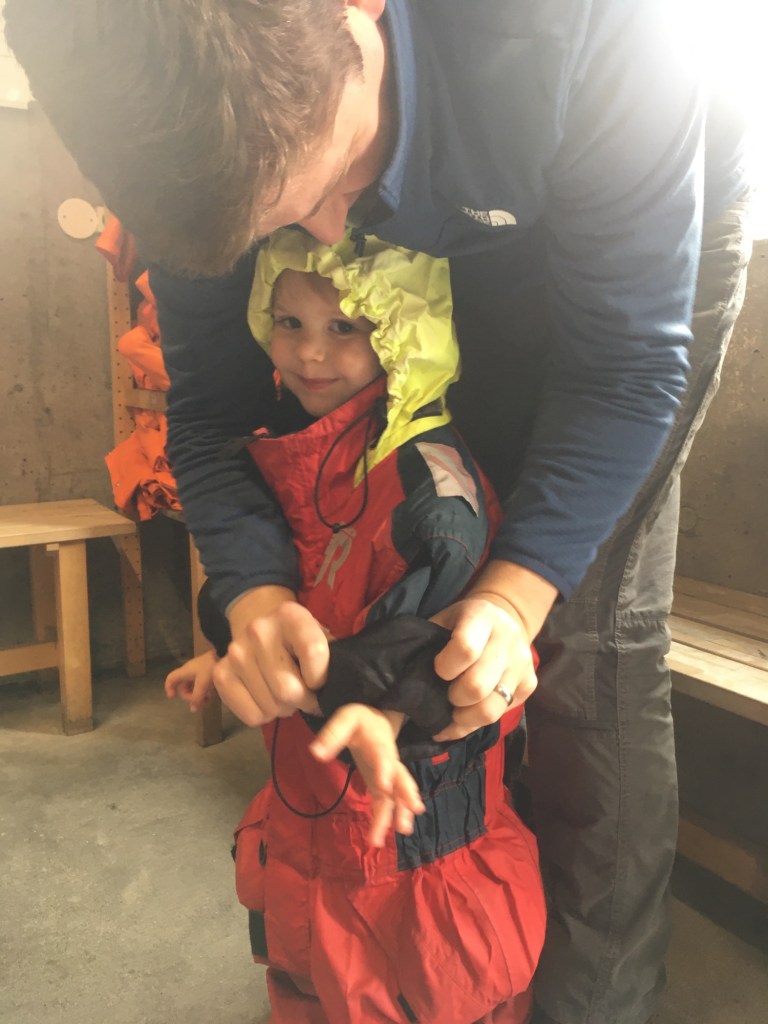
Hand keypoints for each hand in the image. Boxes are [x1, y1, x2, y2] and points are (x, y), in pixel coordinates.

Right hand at [165, 651, 216, 711]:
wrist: (224, 654)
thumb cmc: (211, 668)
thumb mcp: (203, 684)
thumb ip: (197, 697)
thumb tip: (192, 709)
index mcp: (185, 672)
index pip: (171, 679)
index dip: (168, 688)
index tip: (173, 698)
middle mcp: (189, 671)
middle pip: (182, 687)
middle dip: (189, 696)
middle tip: (199, 702)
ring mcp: (198, 671)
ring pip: (192, 687)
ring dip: (197, 696)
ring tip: (207, 701)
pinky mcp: (206, 672)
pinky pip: (200, 685)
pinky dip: (203, 691)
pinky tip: (210, 695)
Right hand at [213, 588, 329, 726]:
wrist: (263, 631)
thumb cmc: (301, 642)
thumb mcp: (323, 640)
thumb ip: (334, 661)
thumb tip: (338, 692)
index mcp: (290, 615)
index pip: (314, 653)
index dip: (321, 678)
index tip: (320, 679)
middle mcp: (258, 629)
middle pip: (287, 689)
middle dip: (303, 701)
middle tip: (305, 694)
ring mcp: (235, 651)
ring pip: (270, 706)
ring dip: (284, 709)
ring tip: (284, 693)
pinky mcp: (220, 673)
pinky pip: (250, 716)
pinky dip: (264, 716)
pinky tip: (266, 696)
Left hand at [309, 705, 425, 847]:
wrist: (376, 721)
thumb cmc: (360, 720)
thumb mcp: (345, 719)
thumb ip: (332, 734)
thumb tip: (315, 752)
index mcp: (379, 742)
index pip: (383, 756)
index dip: (384, 770)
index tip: (384, 785)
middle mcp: (389, 761)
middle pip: (400, 777)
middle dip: (406, 793)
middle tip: (414, 809)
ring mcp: (388, 775)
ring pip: (395, 795)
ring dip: (398, 813)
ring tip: (401, 831)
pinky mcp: (382, 786)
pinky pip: (386, 803)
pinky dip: (385, 819)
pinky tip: (378, 837)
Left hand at [429, 561, 556, 741]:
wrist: (503, 617)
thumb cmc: (459, 623)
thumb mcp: (441, 621)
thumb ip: (424, 645)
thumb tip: (396, 685)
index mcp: (482, 615)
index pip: (465, 649)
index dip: (445, 667)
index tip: (437, 670)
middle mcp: (508, 639)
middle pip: (478, 686)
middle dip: (454, 698)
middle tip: (445, 694)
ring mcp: (523, 663)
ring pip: (491, 709)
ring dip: (465, 718)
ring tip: (452, 714)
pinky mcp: (530, 684)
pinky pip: (502, 715)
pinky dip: (476, 724)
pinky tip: (462, 719)